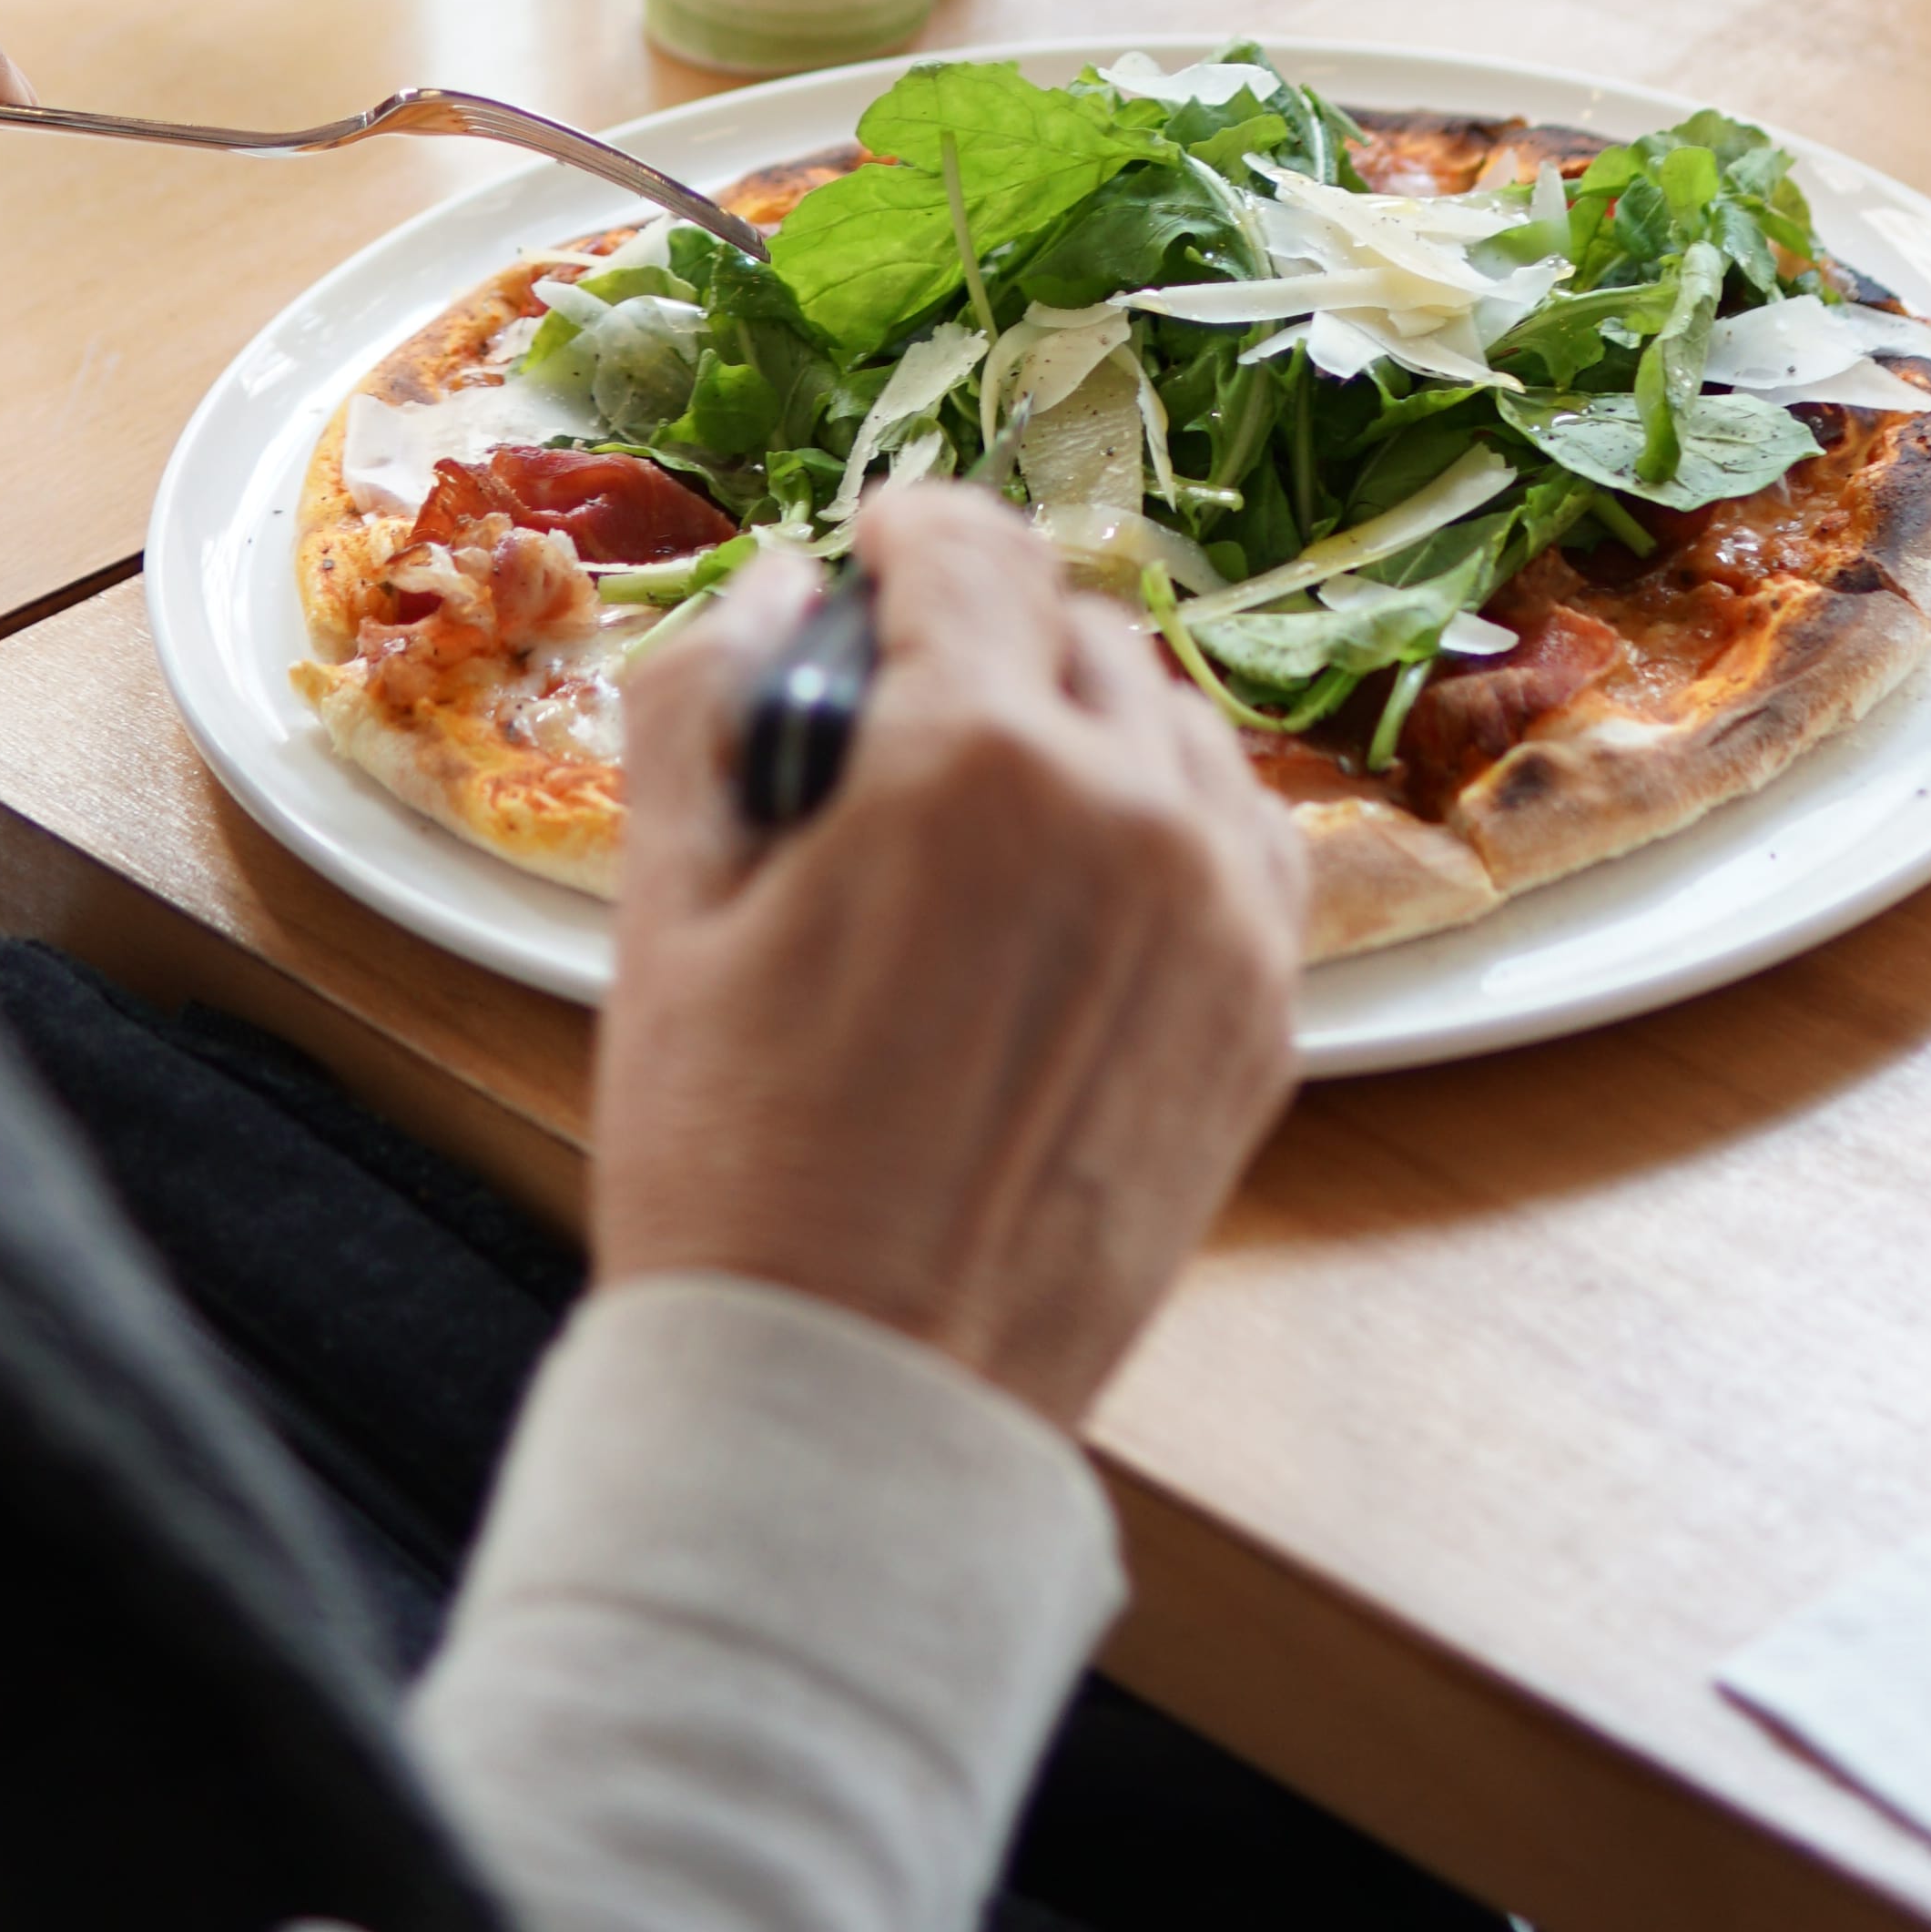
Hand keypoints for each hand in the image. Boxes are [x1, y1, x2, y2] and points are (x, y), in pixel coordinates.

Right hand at [597, 482, 1303, 1429]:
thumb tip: (779, 586)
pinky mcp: (1265, 1013)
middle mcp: (1131, 808)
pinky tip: (1091, 875)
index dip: (905, 531)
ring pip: (1171, 723)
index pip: (970, 543)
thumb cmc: (736, 1167)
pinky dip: (1172, 819)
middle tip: (902, 708)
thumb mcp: (665, 908)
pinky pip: (1242, 839)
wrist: (854, 1400)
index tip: (872, 558)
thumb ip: (710, 700)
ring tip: (990, 800)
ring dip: (1085, 721)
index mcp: (977, 758)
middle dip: (986, 633)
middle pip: (1076, 624)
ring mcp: (1221, 914)